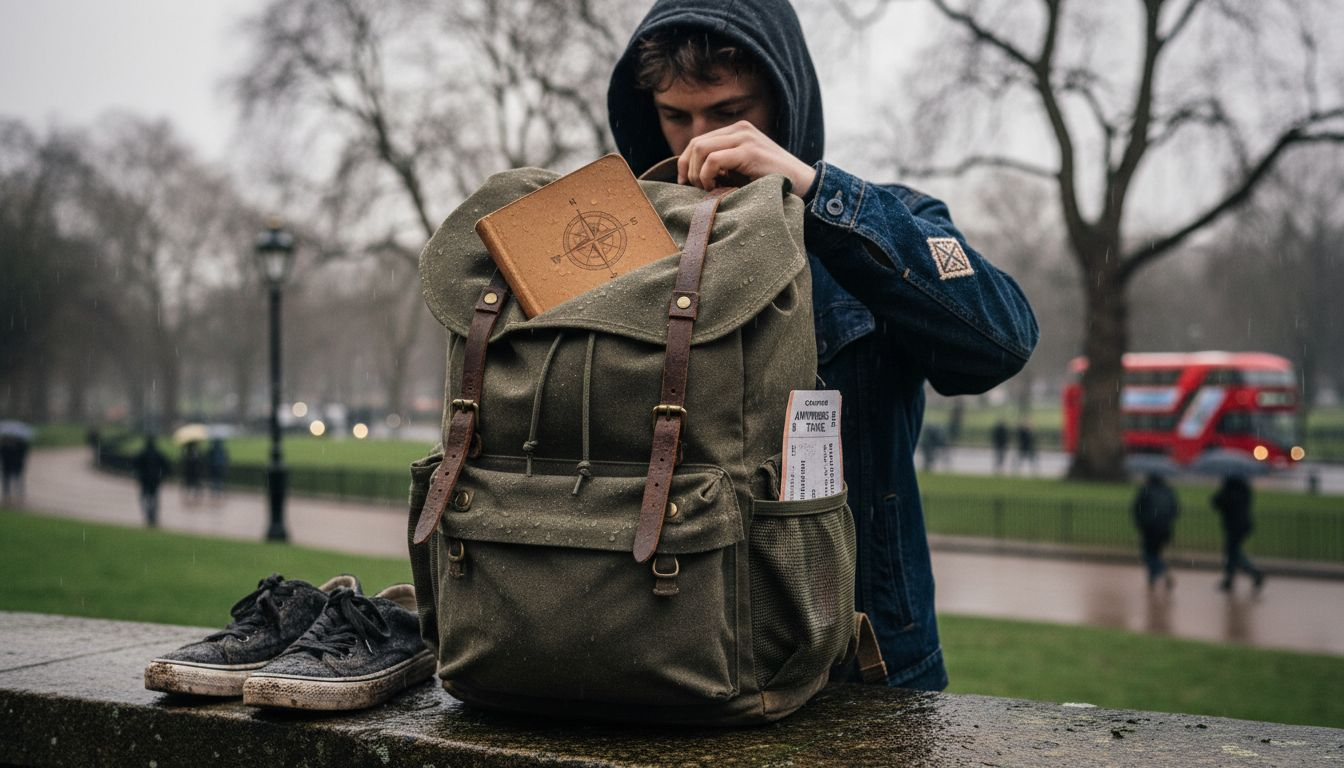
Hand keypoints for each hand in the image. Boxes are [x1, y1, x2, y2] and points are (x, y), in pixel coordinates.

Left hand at [677, 121, 815, 193]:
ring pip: (700, 149)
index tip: (685, 184)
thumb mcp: (741, 171)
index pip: (698, 141)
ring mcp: (745, 137)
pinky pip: (713, 159)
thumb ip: (720, 166)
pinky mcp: (749, 150)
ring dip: (697, 173)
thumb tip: (688, 176)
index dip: (685, 163)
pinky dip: (707, 176)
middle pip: (695, 143)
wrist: (804, 186)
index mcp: (737, 131)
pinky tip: (715, 188)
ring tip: (708, 190)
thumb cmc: (771, 183)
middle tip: (696, 190)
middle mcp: (740, 129)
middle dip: (688, 169)